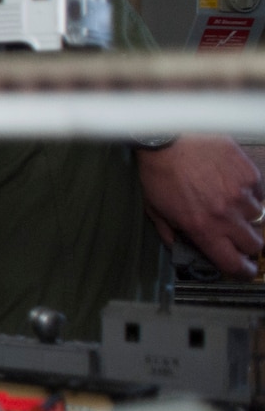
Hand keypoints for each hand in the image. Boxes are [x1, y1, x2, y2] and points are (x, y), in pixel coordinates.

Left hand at [136, 135, 263, 278]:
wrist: (169, 138)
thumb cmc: (159, 173)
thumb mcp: (155, 210)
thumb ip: (170, 233)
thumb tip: (180, 246)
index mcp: (202, 228)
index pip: (232, 262)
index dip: (241, 271)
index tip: (243, 271)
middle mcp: (225, 214)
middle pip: (254, 245)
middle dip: (248, 246)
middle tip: (239, 240)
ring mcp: (241, 194)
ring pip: (258, 218)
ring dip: (246, 217)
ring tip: (229, 206)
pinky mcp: (249, 174)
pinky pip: (259, 194)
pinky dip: (250, 195)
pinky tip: (233, 188)